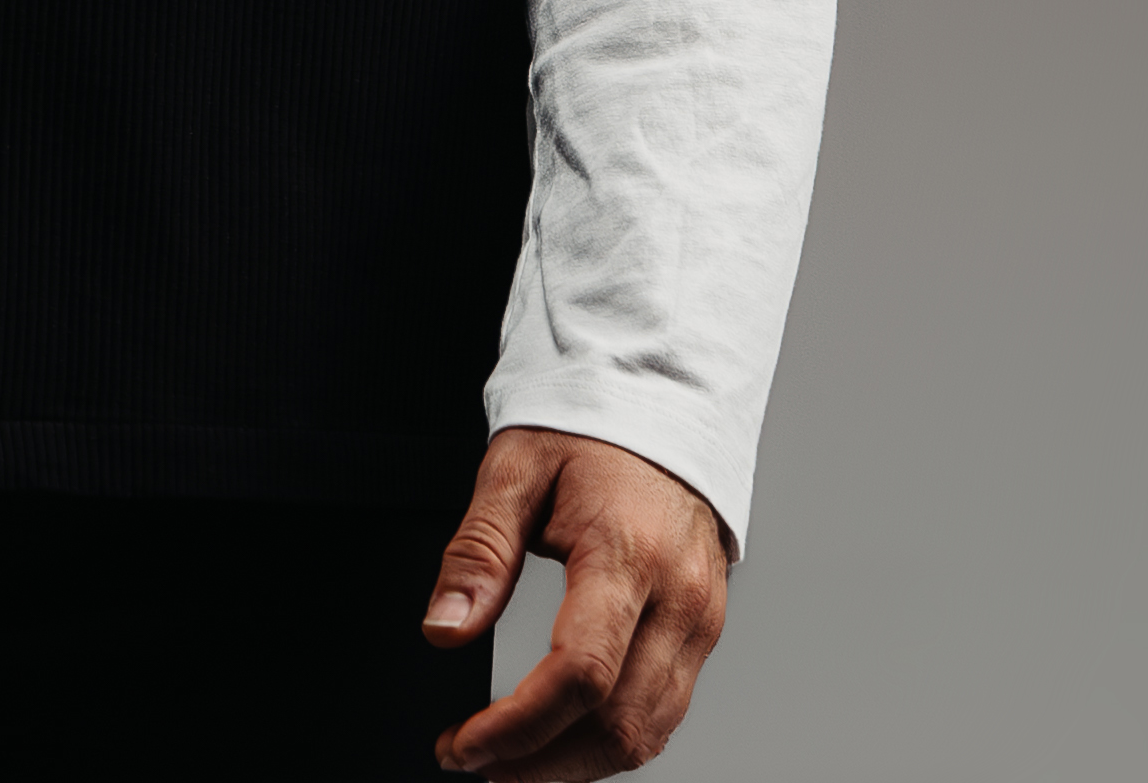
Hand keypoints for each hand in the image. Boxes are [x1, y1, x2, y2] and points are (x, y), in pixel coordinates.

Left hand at [418, 425, 729, 773]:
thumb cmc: (589, 430)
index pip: (579, 674)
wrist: (663, 402)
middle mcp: (678, 595)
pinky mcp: (705, 628)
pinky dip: (609, 742)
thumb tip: (443, 629)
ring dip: (574, 766)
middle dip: (539, 763)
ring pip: (647, 732)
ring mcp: (701, 618)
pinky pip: (664, 710)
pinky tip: (560, 740)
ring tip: (509, 764)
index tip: (463, 745)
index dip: (516, 727)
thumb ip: (479, 553)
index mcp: (627, 552)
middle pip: (618, 723)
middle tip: (474, 763)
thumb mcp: (516, 470)